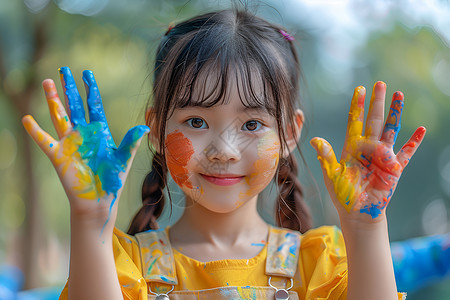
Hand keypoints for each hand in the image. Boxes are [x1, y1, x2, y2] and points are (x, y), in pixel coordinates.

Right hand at [22, 67, 148, 232]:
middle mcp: (84, 134)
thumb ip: (131, 141)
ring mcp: (70, 143)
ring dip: (53, 100)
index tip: (87, 73)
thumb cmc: (113, 180)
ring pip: (59, 116)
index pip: (94, 105)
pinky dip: (36, 131)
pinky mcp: (58, 155)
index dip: (90, 89)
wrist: (100, 200)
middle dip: (69, 88)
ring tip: (47, 82)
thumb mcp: (124, 159)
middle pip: (74, 105)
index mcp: (100, 132)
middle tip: (64, 69)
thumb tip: (144, 126)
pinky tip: (26, 119)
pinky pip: (44, 140)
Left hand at [310, 81, 424, 222]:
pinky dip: (414, 142)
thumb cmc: (342, 194)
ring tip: (399, 96)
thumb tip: (314, 140)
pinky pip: (406, 153)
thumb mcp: (331, 174)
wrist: (358, 212)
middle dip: (377, 102)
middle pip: (373, 120)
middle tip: (380, 84)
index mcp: (352, 147)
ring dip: (395, 114)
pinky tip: (420, 130)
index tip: (360, 89)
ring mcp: (383, 156)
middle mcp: (368, 148)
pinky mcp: (395, 168)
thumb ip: (326, 156)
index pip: (355, 121)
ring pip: (390, 129)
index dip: (357, 106)